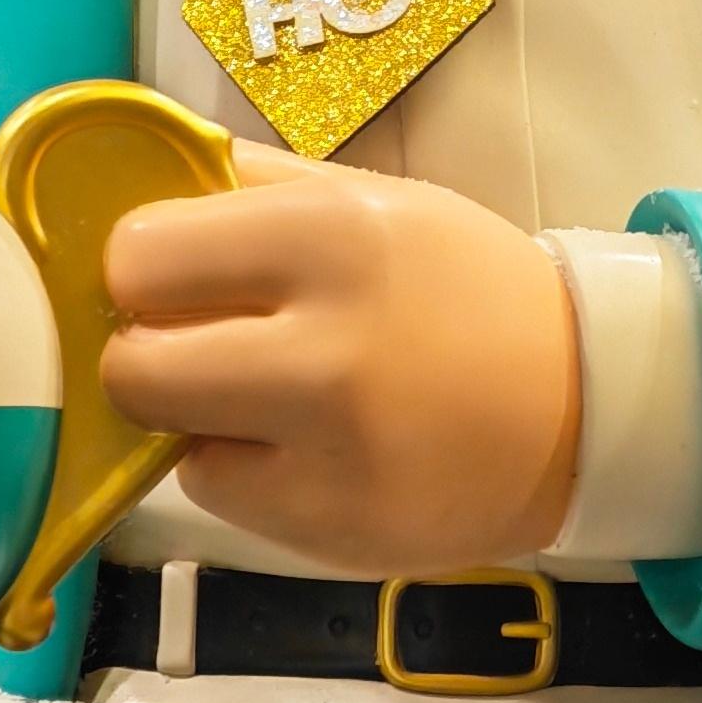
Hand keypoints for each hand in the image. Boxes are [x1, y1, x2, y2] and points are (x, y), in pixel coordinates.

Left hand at [100, 148, 580, 572]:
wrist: (576, 404)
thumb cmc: (458, 286)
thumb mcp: (368, 198)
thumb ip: (245, 181)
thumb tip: (125, 171)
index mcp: (329, 236)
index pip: (140, 256)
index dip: (141, 268)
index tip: (171, 274)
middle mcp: (324, 347)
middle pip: (133, 366)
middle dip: (146, 352)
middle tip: (194, 342)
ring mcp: (328, 454)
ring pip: (169, 440)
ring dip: (194, 417)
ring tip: (265, 395)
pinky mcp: (331, 531)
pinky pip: (222, 497)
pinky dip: (244, 470)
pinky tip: (305, 445)